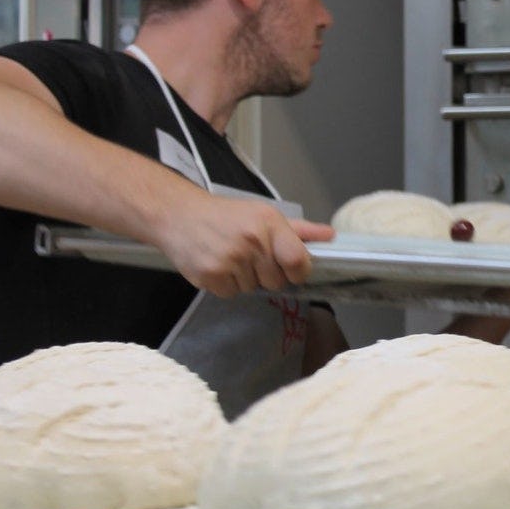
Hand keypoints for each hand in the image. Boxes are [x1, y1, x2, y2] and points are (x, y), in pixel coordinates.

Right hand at [153, 192, 334, 297]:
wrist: (178, 215)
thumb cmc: (226, 215)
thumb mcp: (263, 215)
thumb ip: (299, 230)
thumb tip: (330, 236)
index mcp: (269, 224)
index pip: (298, 260)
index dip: (298, 271)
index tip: (291, 269)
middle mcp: (252, 241)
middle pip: (277, 281)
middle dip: (267, 274)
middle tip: (250, 256)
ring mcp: (230, 260)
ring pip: (254, 289)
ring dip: (245, 279)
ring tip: (230, 257)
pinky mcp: (211, 276)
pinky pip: (231, 294)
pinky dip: (226, 284)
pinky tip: (218, 265)